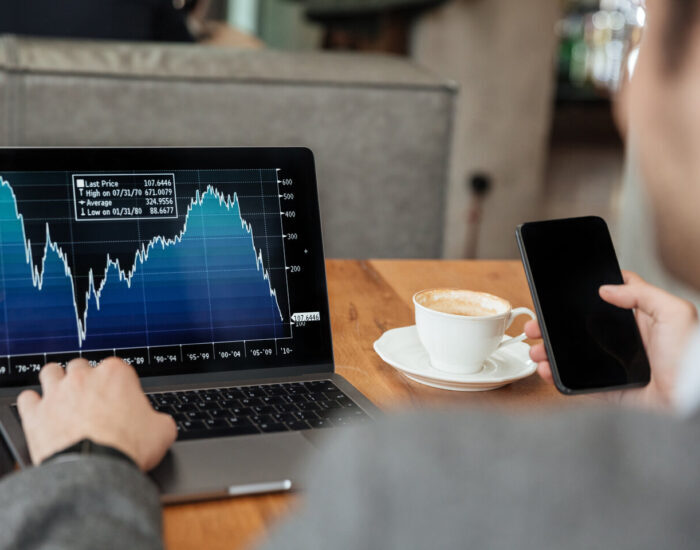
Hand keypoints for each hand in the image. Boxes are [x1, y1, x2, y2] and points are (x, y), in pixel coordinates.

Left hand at [17, 357, 176, 470]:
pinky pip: (27, 398)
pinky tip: (42, 413)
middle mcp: (84, 377)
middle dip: (86, 379)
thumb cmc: (128, 448)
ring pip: (51, 372)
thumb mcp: (163, 431)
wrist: (96, 471)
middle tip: (92, 399)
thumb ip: (159, 418)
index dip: (120, 384)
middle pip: (82, 365)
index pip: (118, 367)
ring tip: (63, 397)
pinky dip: (33, 404)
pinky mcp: (35, 413)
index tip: (121, 398)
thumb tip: (159, 423)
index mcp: (117, 374)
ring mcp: (57, 393)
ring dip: (56, 381)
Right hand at [525, 271, 698, 410]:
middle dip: (552, 329)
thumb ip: (642, 294)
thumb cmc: (692, 354)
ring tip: (536, 350)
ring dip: (549, 352)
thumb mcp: (674, 312)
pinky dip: (558, 377)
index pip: (602, 305)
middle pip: (578, 331)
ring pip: (572, 357)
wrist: (692, 398)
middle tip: (535, 326)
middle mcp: (622, 343)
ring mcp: (613, 366)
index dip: (578, 301)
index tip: (556, 299)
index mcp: (637, 321)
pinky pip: (578, 383)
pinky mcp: (609, 390)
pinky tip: (546, 370)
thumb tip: (607, 288)